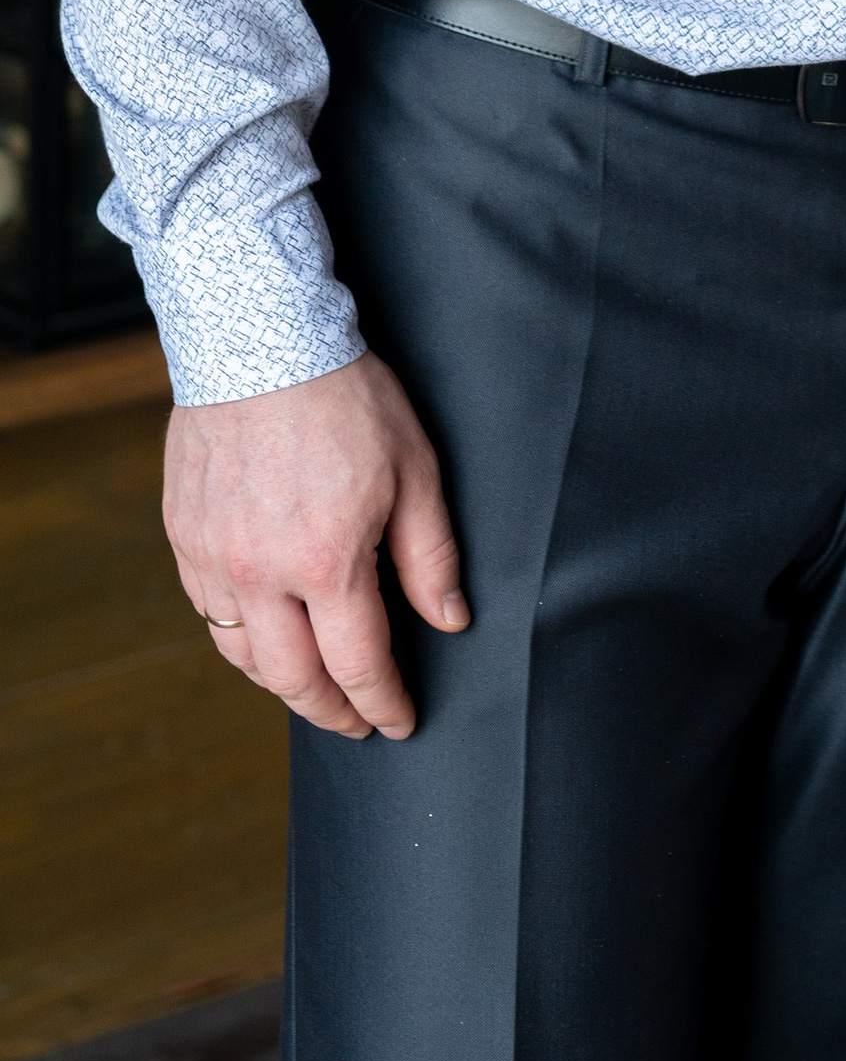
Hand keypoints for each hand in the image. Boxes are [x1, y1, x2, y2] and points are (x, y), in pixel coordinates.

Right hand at [164, 353, 467, 741]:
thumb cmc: (347, 398)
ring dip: (281, 683)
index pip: (359, 664)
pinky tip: (264, 634)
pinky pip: (209, 612)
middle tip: (356, 722)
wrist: (260, 339)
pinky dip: (239, 637)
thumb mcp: (415, 469)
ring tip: (313, 689)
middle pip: (294, 679)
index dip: (383, 702)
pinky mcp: (182, 536)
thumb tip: (448, 620)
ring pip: (242, 656)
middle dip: (331, 711)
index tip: (399, 722)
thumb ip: (430, 555)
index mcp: (327, 563)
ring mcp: (212, 558)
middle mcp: (261, 575)